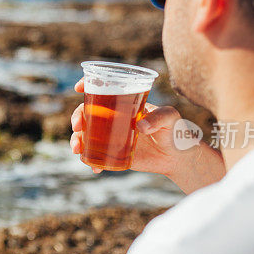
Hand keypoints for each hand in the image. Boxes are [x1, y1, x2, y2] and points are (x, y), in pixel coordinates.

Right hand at [69, 78, 224, 192]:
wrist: (177, 156)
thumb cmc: (174, 130)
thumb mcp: (170, 118)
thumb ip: (159, 118)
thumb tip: (140, 127)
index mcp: (124, 103)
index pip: (103, 90)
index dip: (89, 85)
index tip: (79, 87)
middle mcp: (114, 118)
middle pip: (87, 113)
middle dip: (76, 118)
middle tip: (77, 127)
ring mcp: (112, 136)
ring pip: (87, 135)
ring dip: (77, 141)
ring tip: (78, 150)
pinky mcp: (114, 153)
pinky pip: (97, 156)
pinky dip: (91, 162)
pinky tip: (95, 168)